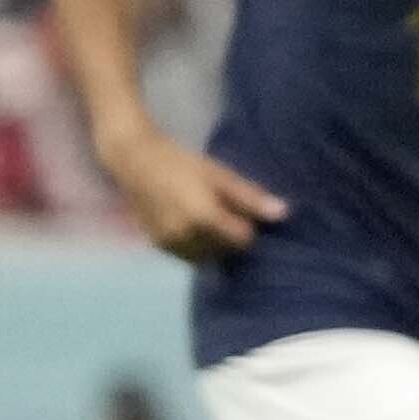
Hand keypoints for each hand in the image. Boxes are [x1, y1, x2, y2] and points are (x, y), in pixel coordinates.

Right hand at [104, 127, 288, 262]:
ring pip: (208, 257)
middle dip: (230, 235)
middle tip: (223, 210)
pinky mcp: (159, 247)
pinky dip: (197, 246)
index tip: (241, 210)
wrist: (134, 162)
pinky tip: (192, 224)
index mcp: (204, 218)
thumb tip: (284, 214)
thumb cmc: (182, 163)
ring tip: (207, 217)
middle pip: (227, 251)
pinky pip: (189, 256)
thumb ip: (250, 198)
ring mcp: (170, 245)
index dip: (248, 226)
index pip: (244, 240)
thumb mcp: (220, 174)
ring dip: (214, 244)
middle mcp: (186, 237)